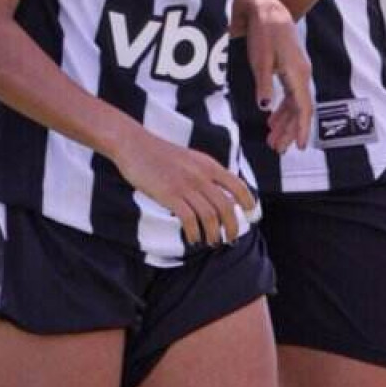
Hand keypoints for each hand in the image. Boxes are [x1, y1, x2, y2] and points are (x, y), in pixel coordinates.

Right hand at [111, 129, 257, 246]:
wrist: (135, 144)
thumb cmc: (161, 153)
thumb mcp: (192, 158)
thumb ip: (207, 173)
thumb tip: (222, 193)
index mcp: (209, 165)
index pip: (237, 185)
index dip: (248, 202)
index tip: (250, 215)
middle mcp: (201, 175)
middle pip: (226, 206)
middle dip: (232, 226)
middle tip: (230, 239)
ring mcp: (185, 185)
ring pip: (210, 216)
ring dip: (213, 233)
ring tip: (212, 242)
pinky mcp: (169, 194)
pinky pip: (189, 219)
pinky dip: (194, 232)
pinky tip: (193, 239)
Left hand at [235, 0, 312, 152]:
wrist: (267, 9)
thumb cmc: (264, 33)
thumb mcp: (260, 59)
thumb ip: (263, 84)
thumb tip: (265, 107)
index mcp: (298, 74)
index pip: (303, 108)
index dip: (302, 129)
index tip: (299, 147)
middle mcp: (301, 75)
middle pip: (299, 110)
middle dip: (290, 131)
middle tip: (278, 150)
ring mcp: (296, 72)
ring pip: (294, 104)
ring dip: (284, 123)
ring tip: (273, 140)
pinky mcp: (289, 69)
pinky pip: (290, 95)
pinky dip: (281, 110)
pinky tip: (271, 119)